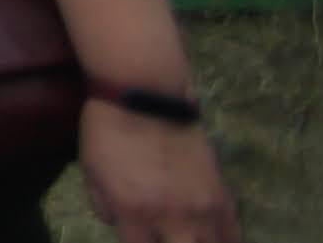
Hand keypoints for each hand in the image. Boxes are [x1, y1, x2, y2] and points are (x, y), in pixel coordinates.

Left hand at [79, 98, 238, 240]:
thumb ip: (103, 207)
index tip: (139, 238)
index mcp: (134, 212)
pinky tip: (213, 238)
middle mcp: (172, 217)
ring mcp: (201, 207)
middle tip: (166, 235)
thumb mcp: (91, 171)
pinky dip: (223, 239)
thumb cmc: (108, 130)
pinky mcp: (220, 193)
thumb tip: (119, 224)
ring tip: (187, 236)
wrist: (143, 95)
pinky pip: (232, 232)